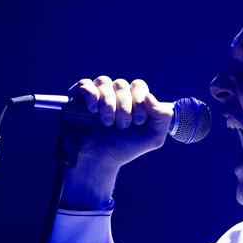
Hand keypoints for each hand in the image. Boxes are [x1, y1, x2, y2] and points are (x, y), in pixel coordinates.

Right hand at [59, 75, 171, 209]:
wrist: (100, 160)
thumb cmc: (124, 148)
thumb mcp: (153, 138)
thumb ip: (163, 118)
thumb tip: (150, 97)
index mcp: (133, 99)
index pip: (138, 86)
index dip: (139, 101)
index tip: (138, 122)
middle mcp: (115, 94)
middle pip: (122, 84)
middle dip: (125, 107)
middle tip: (122, 126)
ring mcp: (97, 94)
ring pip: (104, 82)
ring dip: (108, 104)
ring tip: (107, 123)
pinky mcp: (79, 97)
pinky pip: (85, 84)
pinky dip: (91, 95)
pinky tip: (93, 110)